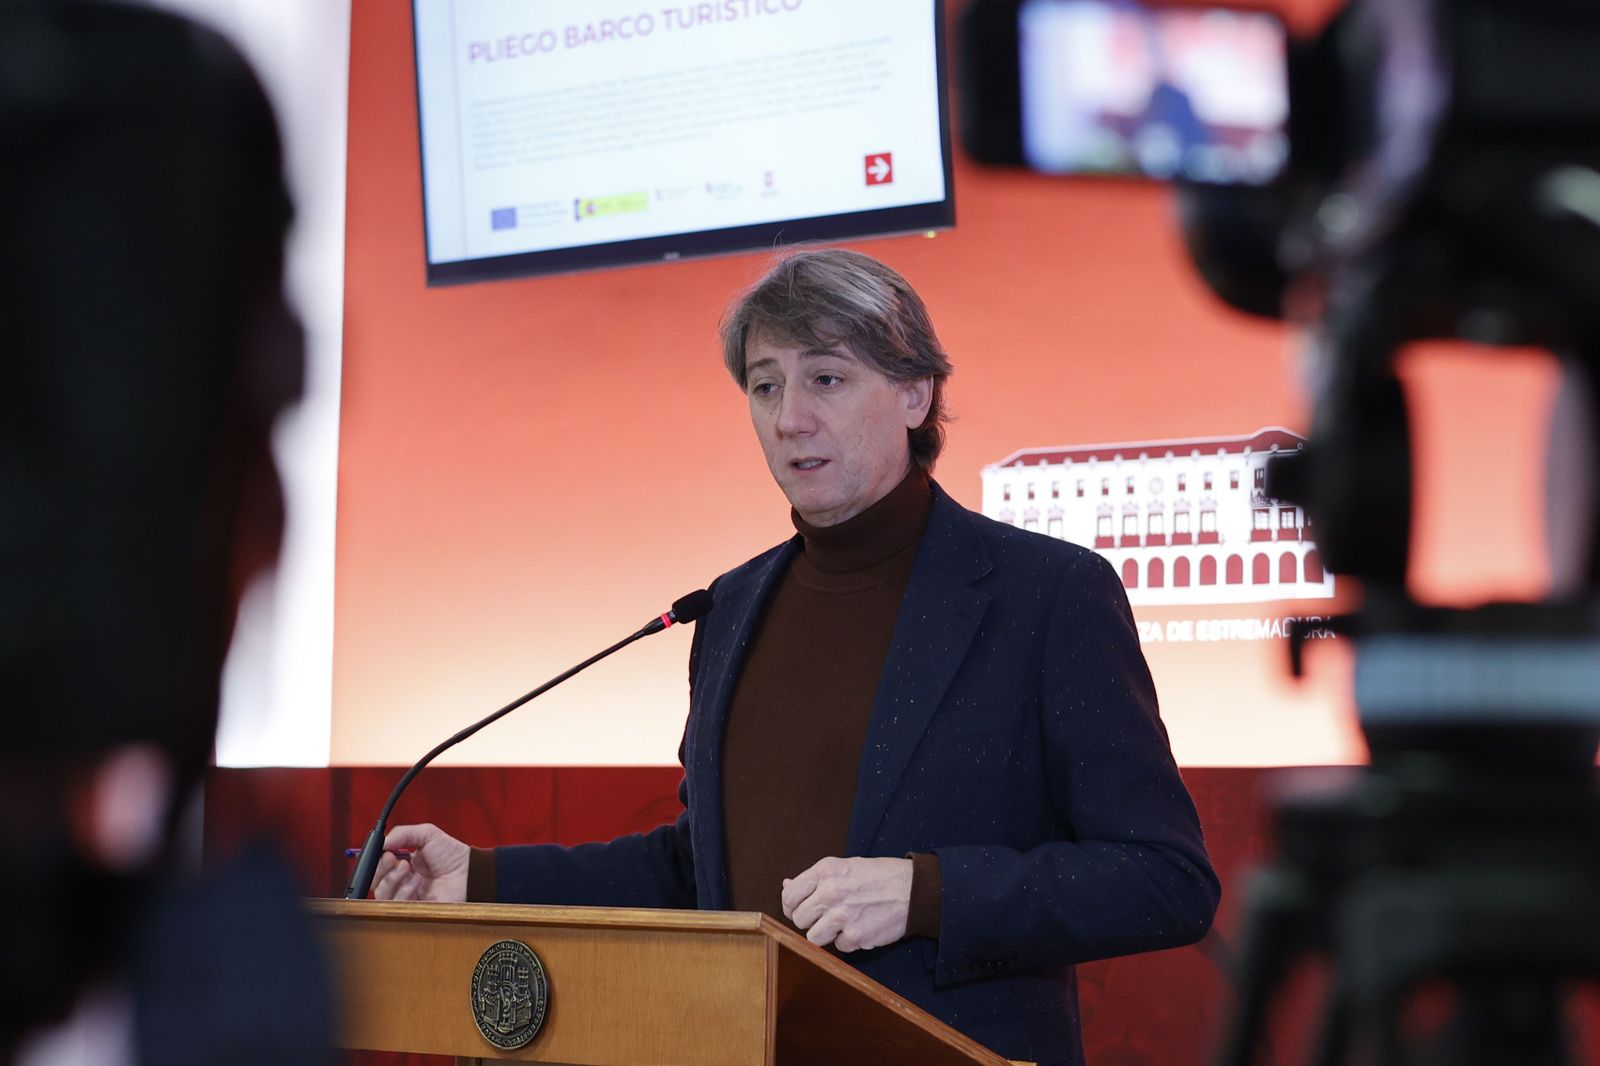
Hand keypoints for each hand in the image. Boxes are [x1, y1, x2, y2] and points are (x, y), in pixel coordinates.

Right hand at [370, 823, 469, 901]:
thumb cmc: (452, 854)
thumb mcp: (426, 834)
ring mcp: (407, 897)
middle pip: (375, 882)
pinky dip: (404, 891)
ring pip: (383, 895)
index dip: (375, 861)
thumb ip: (403, 833)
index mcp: (401, 865)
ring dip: (392, 879)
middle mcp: (401, 882)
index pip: (377, 868)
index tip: (383, 851)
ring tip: (408, 868)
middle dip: (380, 869)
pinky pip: (398, 905)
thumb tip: (382, 841)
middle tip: (393, 859)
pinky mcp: (414, 909)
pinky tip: (417, 881)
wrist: (470, 871)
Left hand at [781, 856, 911, 952]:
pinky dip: (847, 941)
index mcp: (825, 871)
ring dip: (826, 934)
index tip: (799, 909)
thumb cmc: (878, 876)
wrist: (912, 889)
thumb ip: (814, 879)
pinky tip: (860, 926)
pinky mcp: (856, 936)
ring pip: (813, 937)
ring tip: (842, 922)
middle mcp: (830, 892)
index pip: (789, 896)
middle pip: (798, 919)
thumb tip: (786, 886)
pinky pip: (838, 947)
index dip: (791, 906)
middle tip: (827, 915)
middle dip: (810, 920)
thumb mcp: (844, 866)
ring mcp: (842, 915)